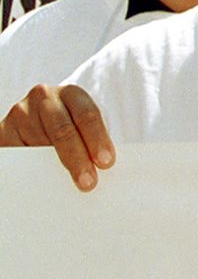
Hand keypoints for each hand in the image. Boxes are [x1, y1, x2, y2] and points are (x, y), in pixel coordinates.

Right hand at [0, 84, 115, 191]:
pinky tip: (41, 180)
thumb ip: (93, 139)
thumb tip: (103, 166)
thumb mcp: (85, 125)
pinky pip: (17, 153)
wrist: (40, 118)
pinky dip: (30, 169)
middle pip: (63, 131)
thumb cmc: (72, 125)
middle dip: (77, 159)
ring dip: (53, 168)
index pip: (87, 115)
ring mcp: (21, 112)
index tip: (106, 162)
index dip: (98, 139)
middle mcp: (44, 97)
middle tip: (88, 182)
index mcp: (71, 93)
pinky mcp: (2, 130)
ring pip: (39, 145)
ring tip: (65, 185)